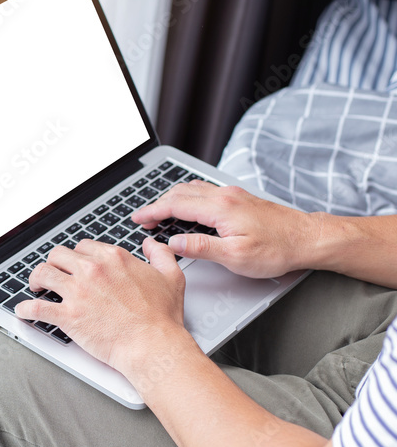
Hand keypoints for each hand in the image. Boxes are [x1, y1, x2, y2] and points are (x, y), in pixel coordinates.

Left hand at [14, 238, 186, 375]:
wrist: (153, 345)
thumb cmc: (162, 318)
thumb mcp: (171, 277)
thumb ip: (161, 255)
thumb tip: (151, 244)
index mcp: (113, 258)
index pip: (83, 247)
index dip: (77, 255)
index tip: (75, 264)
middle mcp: (92, 270)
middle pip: (58, 255)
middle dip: (54, 263)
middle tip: (53, 273)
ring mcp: (78, 292)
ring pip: (43, 274)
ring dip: (36, 279)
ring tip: (36, 286)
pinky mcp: (68, 316)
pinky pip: (36, 308)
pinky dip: (26, 309)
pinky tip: (23, 311)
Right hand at [133, 181, 315, 278]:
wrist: (309, 238)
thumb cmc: (278, 250)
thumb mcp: (236, 257)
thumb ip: (201, 247)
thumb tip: (174, 243)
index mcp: (220, 208)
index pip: (175, 205)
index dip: (153, 211)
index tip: (138, 218)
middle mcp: (225, 196)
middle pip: (180, 193)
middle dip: (157, 205)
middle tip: (144, 219)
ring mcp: (233, 194)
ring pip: (192, 190)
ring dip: (171, 200)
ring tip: (160, 214)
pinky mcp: (239, 198)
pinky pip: (204, 191)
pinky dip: (187, 198)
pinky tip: (187, 207)